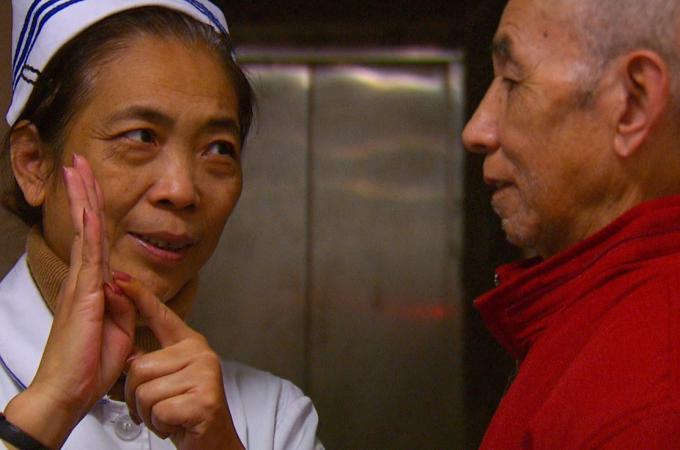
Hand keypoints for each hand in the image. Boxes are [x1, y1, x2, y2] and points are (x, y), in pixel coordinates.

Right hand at [3, 155, 135, 447]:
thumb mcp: (118, 326)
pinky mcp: (84, 293)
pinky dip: (88, 227)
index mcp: (92, 285)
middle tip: (78, 161)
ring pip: (85, 230)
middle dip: (84, 191)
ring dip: (83, 197)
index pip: (95, 238)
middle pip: (87, 225)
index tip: (91, 184)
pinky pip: (89, 253)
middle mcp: (84, 278)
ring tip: (77, 168)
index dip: (94, 210)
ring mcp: (82, 283)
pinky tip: (87, 206)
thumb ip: (122, 301)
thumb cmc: (90, 363)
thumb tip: (123, 283)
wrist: (69, 390)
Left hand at [114, 272, 243, 449]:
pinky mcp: (204, 399)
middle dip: (136, 397)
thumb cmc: (186, 411)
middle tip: (155, 408)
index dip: (138, 296)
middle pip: (139, 367)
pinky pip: (159, 410)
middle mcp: (200, 353)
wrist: (212, 442)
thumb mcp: (168, 380)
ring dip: (148, 414)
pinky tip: (175, 424)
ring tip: (166, 415)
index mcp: (190, 343)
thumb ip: (154, 361)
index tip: (119, 277)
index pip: (160, 315)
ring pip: (145, 391)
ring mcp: (205, 374)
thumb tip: (131, 355)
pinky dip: (159, 424)